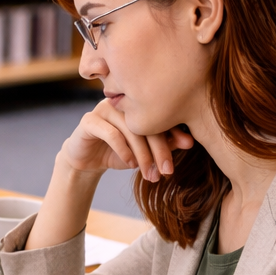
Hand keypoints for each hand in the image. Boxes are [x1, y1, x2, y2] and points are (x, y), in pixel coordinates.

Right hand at [56, 97, 193, 182]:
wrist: (85, 161)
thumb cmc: (117, 153)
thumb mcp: (143, 151)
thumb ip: (164, 144)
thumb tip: (189, 142)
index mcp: (136, 103)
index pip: (159, 114)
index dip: (174, 129)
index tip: (188, 146)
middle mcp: (121, 102)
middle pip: (146, 122)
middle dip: (160, 149)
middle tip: (167, 170)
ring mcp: (104, 108)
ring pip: (130, 129)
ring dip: (142, 154)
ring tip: (148, 173)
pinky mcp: (89, 120)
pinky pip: (111, 133)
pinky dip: (123, 150)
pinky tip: (130, 164)